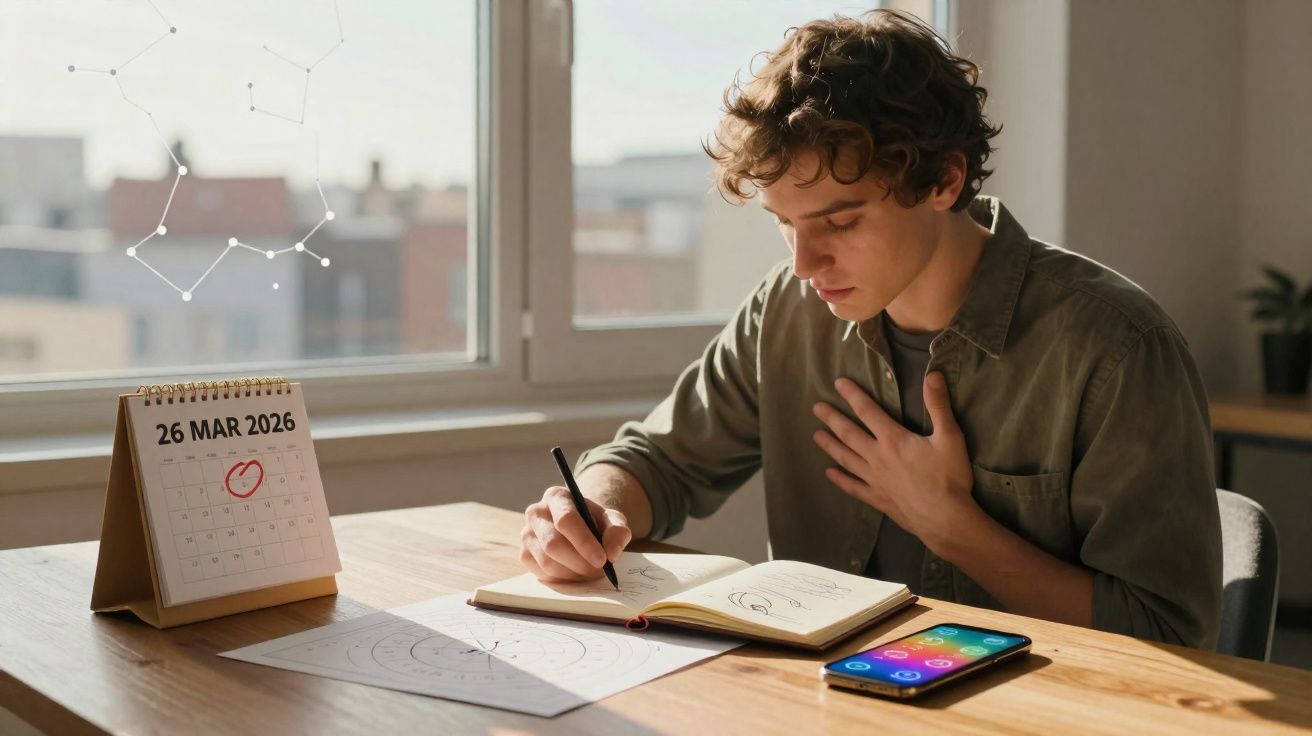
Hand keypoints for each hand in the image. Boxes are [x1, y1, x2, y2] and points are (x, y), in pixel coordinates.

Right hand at [520, 486, 631, 581]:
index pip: (566, 520)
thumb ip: (618, 531)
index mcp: (557, 497)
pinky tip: (575, 572)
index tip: (602, 560)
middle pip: (553, 543)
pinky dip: (562, 579)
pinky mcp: (524, 554)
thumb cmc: (595, 522)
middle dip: (580, 562)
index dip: (584, 542)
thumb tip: (612, 553)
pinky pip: (542, 573)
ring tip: (590, 571)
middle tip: (600, 571)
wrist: (580, 527)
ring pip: (547, 562)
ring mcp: (527, 534)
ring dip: (573, 573)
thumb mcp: (612, 520)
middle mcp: (536, 512)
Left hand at [811, 372, 976, 552]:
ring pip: (846, 458)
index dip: (853, 395)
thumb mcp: (950, 437)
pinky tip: (829, 474)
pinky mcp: (877, 498)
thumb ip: (939, 405)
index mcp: (893, 440)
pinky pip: (853, 487)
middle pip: (849, 434)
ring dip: (830, 446)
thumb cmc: (949, 477)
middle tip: (816, 407)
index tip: (838, 383)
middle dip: (832, 418)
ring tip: (815, 436)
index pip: (868, 411)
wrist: (945, 519)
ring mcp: (874, 480)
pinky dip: (840, 479)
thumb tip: (933, 375)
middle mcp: (878, 458)